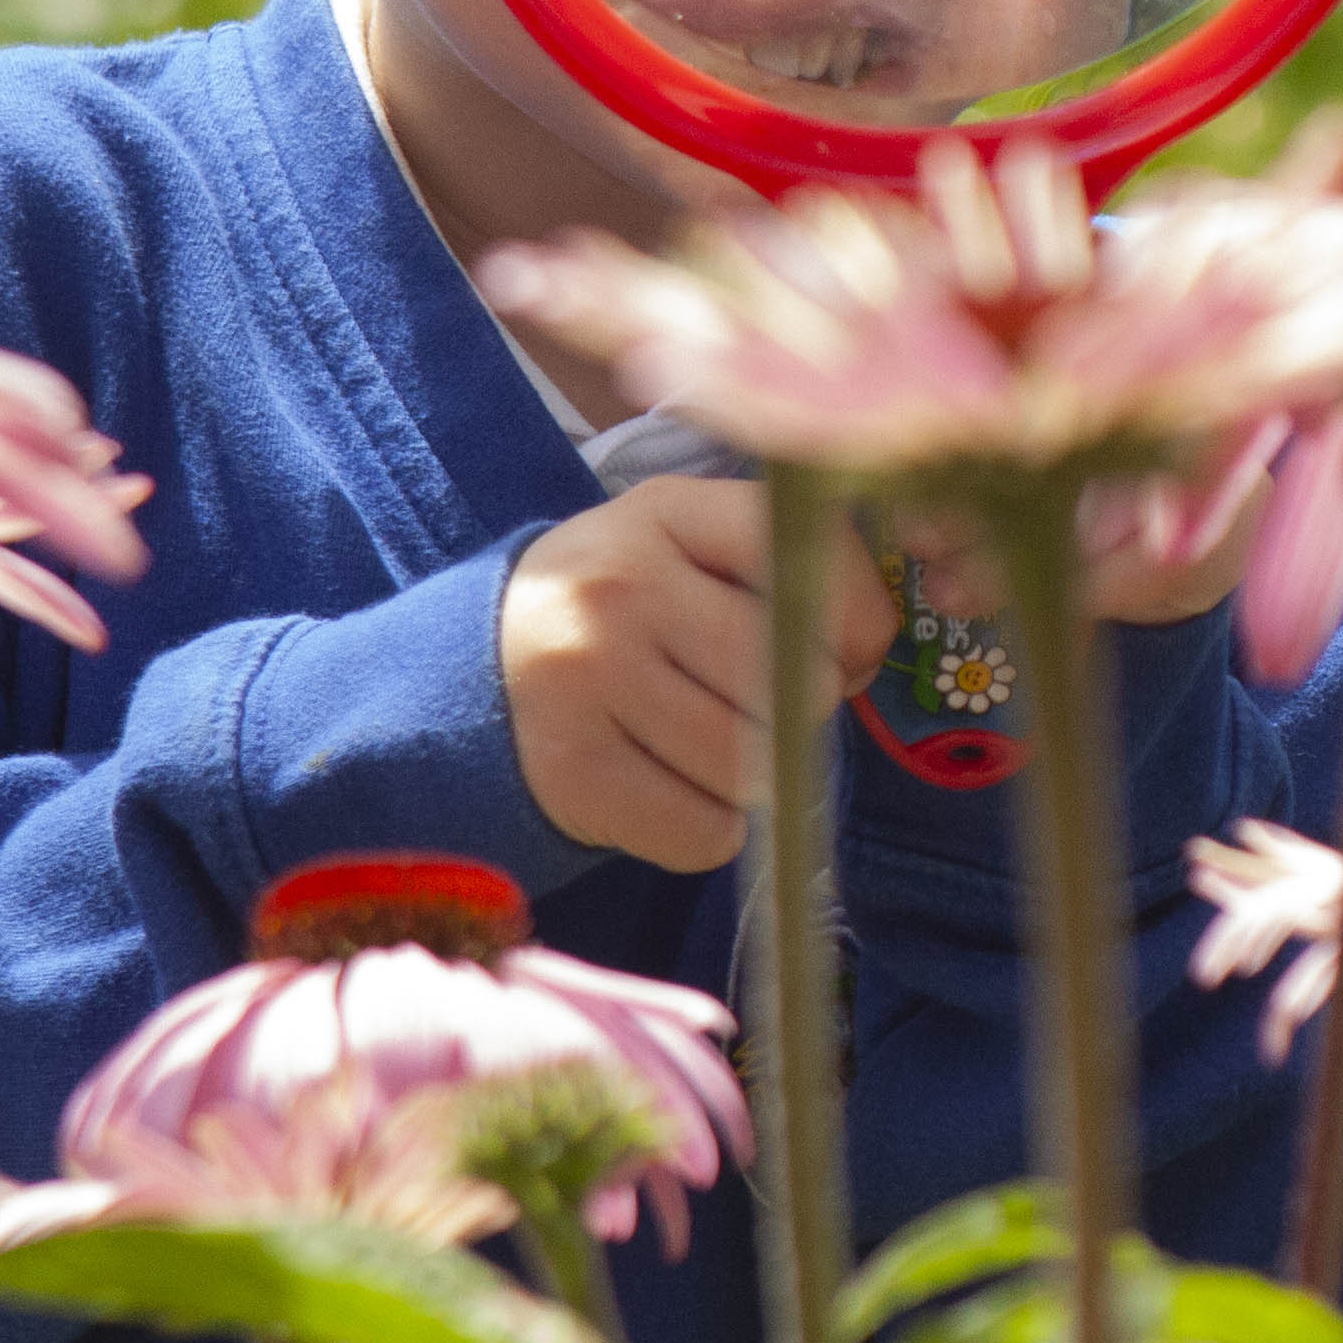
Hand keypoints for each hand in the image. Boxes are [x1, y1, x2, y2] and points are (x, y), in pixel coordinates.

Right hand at [500, 478, 901, 868]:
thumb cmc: (622, 613)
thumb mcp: (683, 549)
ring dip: (753, 780)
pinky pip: (703, 832)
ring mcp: (588, 677)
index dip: (857, 625)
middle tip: (760, 710)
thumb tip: (863, 657)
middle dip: (801, 712)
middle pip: (792, 682)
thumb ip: (778, 570)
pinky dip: (707, 830)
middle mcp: (623, 585)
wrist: (479, 674)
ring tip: (705, 749)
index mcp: (667, 511)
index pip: (812, 560)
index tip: (841, 653)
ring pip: (750, 766)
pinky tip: (668, 791)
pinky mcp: (571, 770)